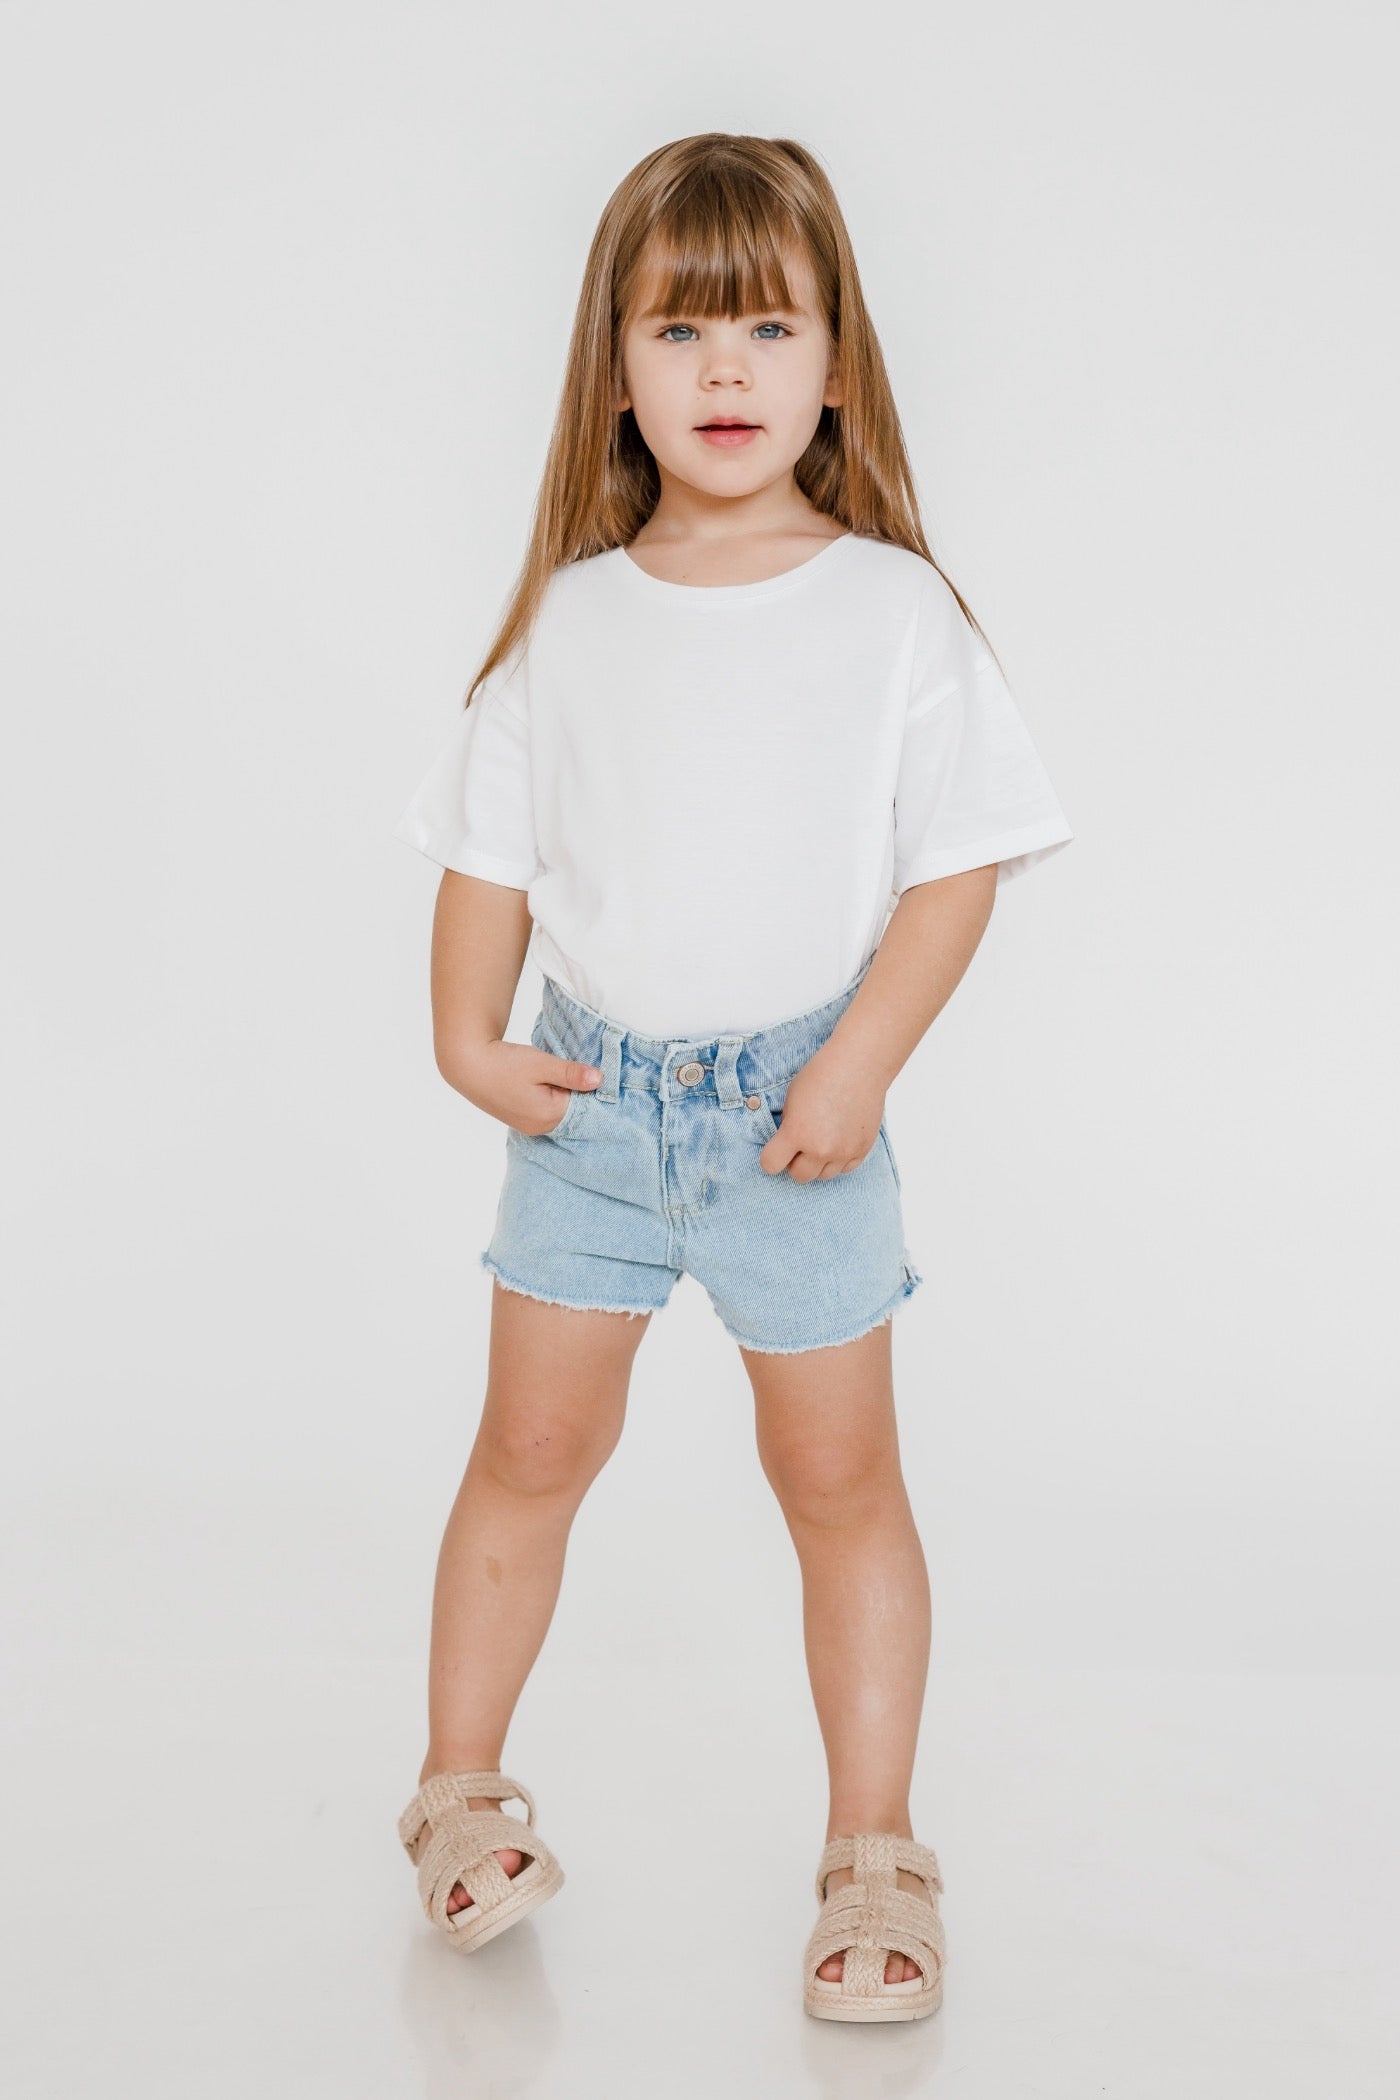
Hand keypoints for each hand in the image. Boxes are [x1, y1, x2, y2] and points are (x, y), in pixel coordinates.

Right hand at [452, 1036, 602, 1134]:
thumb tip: (600, 1080)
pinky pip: (544, 1108)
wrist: (467, 1064)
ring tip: (548, 1071)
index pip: (584, 1104)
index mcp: (549, 1117)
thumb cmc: (504, 1064)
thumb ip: (571, 1073)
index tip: (584, 1067)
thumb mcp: (542, 1064)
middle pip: (571, 1109)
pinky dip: (547, 1094)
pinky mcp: (519, 1118)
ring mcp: (528, 1125)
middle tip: (564, 1066)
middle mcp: (540, 1128)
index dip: (586, 1085)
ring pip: (557, 1108)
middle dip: (573, 1089)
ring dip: (559, 1091)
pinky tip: (539, 1079)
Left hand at [758, 1045, 885, 1180]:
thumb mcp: (791, 1099)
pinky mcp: (862, 1150)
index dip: (771, 1157)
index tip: (776, 1148)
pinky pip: (845, 1169)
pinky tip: (838, 1139)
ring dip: (818, 1162)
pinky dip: (839, 1159)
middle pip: (799, 1176)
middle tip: (801, 1143)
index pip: (770, 1165)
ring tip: (822, 1139)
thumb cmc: (821, 1075)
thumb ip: (788, 1127)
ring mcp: (843, 1152)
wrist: (859, 1065)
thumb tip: (787, 1146)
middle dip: (796, 1162)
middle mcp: (820, 1148)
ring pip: (823, 1175)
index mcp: (796, 1133)